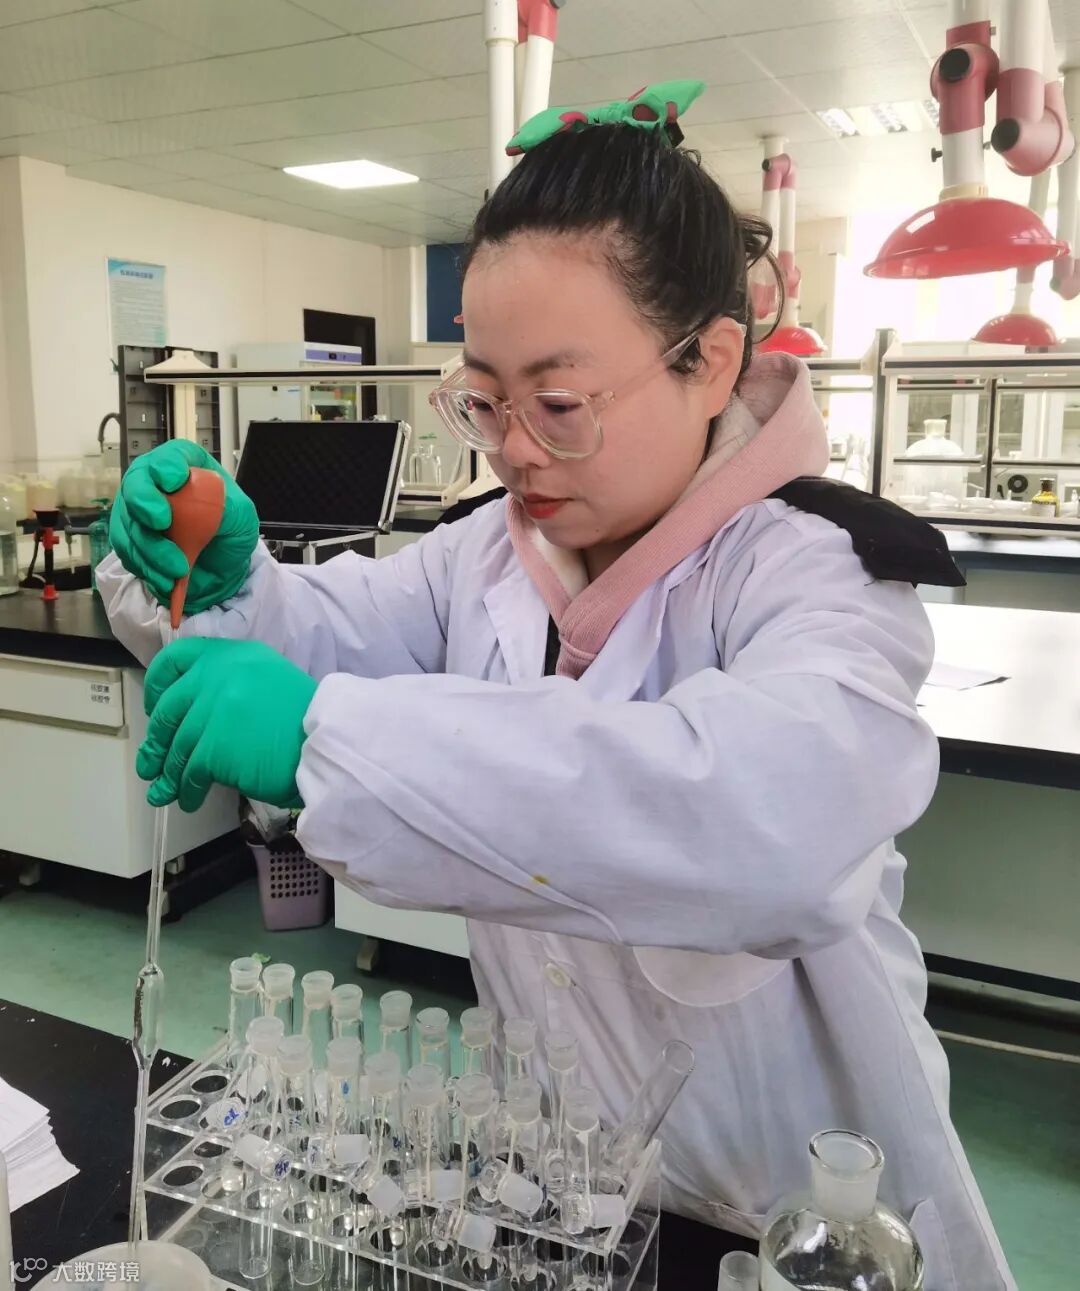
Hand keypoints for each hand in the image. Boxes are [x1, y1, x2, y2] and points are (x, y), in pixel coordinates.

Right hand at [110, 440, 259, 613]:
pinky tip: (165, 579)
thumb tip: (208, 506)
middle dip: (144, 503)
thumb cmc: (230, 532)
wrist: (221, 567)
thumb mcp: (241, 517)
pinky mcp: (130, 540)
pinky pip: (126, 551)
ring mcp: (137, 512)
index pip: (169, 457)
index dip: (165, 466)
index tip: (173, 481)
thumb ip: (227, 508)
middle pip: (135, 484)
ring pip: (128, 524)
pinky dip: (145, 567)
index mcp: (186, 467)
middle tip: (161, 522)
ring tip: (178, 569)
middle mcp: (155, 484)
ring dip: (150, 549)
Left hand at [138, 638, 317, 811]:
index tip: (155, 707)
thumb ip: (232, 683)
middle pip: (169, 709)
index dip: (157, 686)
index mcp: (232, 655)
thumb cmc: (305, 717)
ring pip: (177, 745)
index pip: (174, 659)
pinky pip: (190, 772)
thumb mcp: (268, 679)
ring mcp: (213, 711)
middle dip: (158, 740)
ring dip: (169, 772)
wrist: (327, 744)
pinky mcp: (214, 747)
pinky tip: (189, 799)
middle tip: (154, 760)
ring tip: (166, 790)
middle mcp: (217, 676)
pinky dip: (186, 789)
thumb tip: (197, 711)